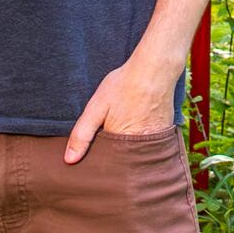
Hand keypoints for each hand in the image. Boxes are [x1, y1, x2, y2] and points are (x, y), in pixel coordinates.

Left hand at [60, 42, 187, 163]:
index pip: (106, 163)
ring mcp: (154, 142)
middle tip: (111, 128)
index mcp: (121, 145)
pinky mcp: (164, 134)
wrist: (155, 69)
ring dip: (128, 147)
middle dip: (113, 153)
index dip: (98, 158)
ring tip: (125, 124)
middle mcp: (140, 148)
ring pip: (135, 153)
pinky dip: (141, 140)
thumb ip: (82, 135)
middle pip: (122, 160)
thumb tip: (69, 160)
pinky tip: (137, 123)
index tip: (94, 146)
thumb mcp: (96, 107)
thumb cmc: (124, 85)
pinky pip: (148, 145)